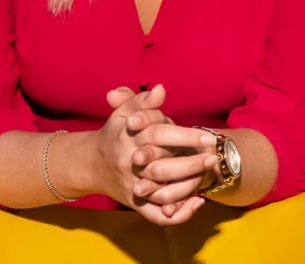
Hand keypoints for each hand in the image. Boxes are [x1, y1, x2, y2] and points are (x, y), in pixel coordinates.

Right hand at [92, 84, 214, 225]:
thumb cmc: (115, 133)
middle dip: (191, 164)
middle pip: (163, 167)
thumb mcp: (124, 112)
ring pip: (163, 194)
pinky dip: (179, 214)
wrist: (92, 163)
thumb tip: (161, 89)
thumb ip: (143, 100)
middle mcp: (130, 164)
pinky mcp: (136, 204)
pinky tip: (197, 202)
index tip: (208, 137)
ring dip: (188, 188)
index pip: (159, 135)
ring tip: (206, 177)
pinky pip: (158, 215)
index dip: (185, 135)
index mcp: (129, 138)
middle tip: (212, 158)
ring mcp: (133, 186)